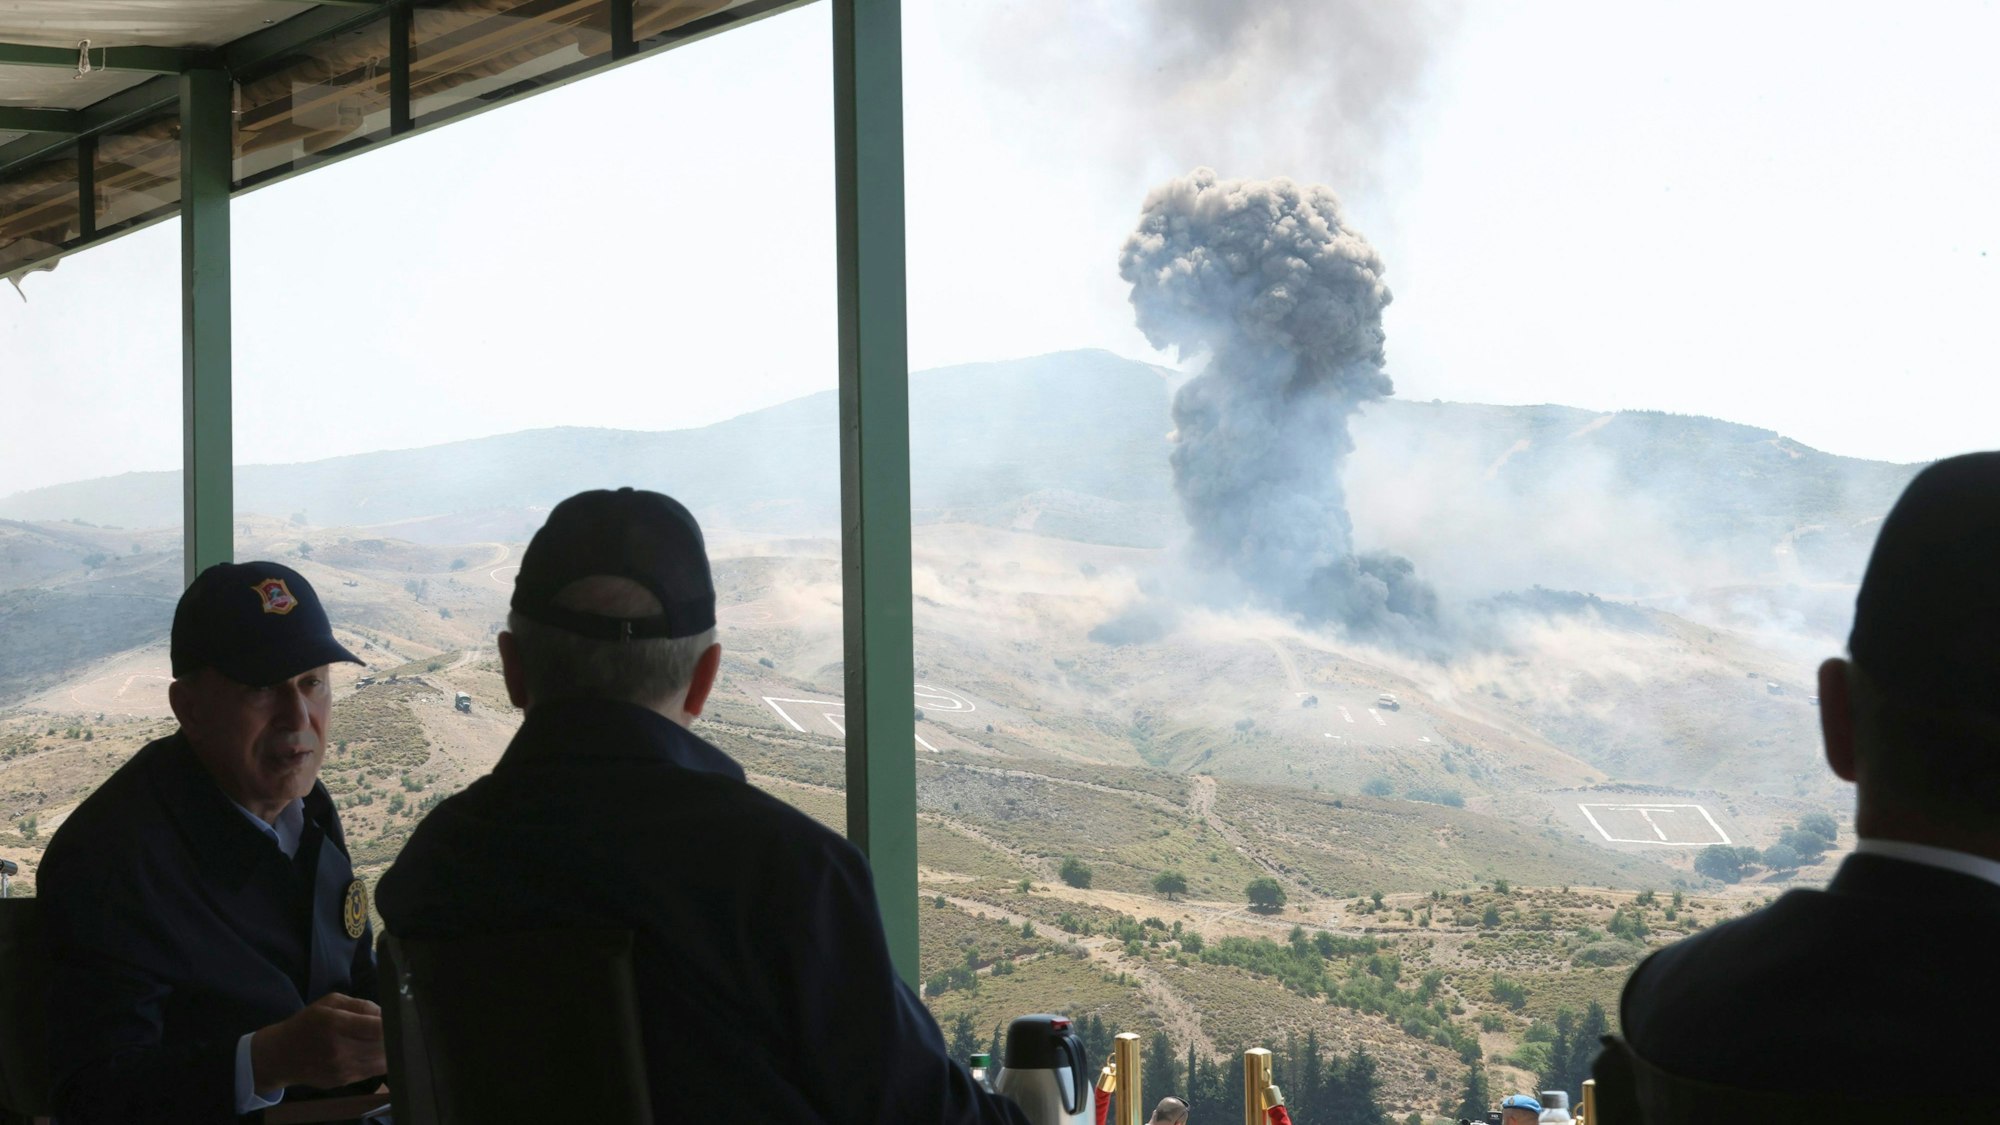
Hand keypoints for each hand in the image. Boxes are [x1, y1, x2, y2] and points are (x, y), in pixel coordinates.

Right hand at [250, 992, 386, 1090]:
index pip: (378, 1028)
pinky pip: (373, 1072)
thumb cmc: (308, 1023)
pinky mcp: (344, 1082)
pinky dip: (380, 1062)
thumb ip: (361, 1005)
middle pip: (384, 1046)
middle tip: (399, 1029)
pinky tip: (378, 1052)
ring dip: (390, 1051)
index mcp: (335, 1024)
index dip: (394, 1024)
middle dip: (395, 1037)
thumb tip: (385, 1013)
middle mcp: (340, 1049)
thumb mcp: (330, 1002)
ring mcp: (342, 1069)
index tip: (400, 1019)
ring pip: (382, 1062)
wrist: (281, 1055)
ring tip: (390, 1040)